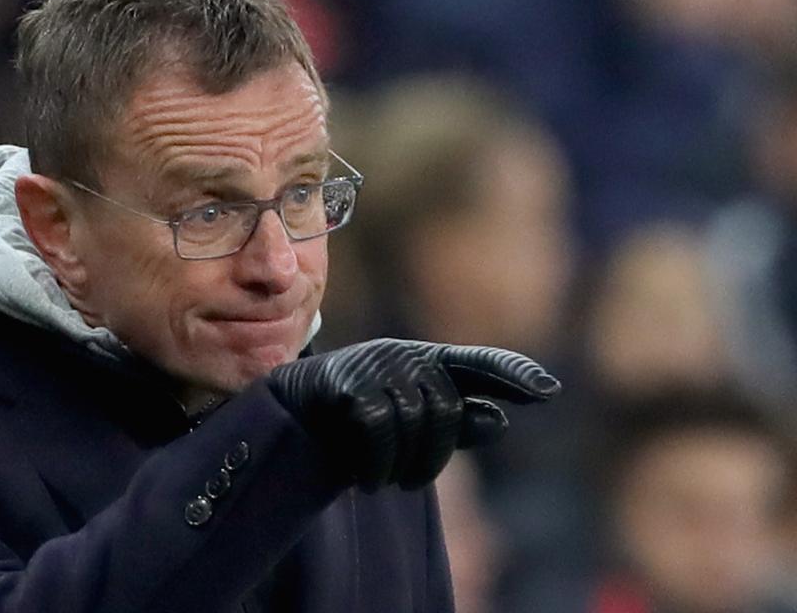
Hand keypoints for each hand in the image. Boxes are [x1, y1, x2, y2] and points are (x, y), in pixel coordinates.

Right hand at [268, 339, 558, 490]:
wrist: (289, 413)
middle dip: (433, 457)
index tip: (550, 393)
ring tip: (384, 479)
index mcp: (427, 363)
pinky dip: (377, 462)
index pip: (480, 363)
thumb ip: (455, 426)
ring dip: (402, 465)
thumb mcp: (409, 426)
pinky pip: (378, 426)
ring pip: (414, 420)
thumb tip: (500, 422)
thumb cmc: (357, 419)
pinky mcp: (345, 382)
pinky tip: (368, 477)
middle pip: (446, 409)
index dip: (513, 374)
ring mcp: (375, 365)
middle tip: (411, 482)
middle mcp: (405, 355)